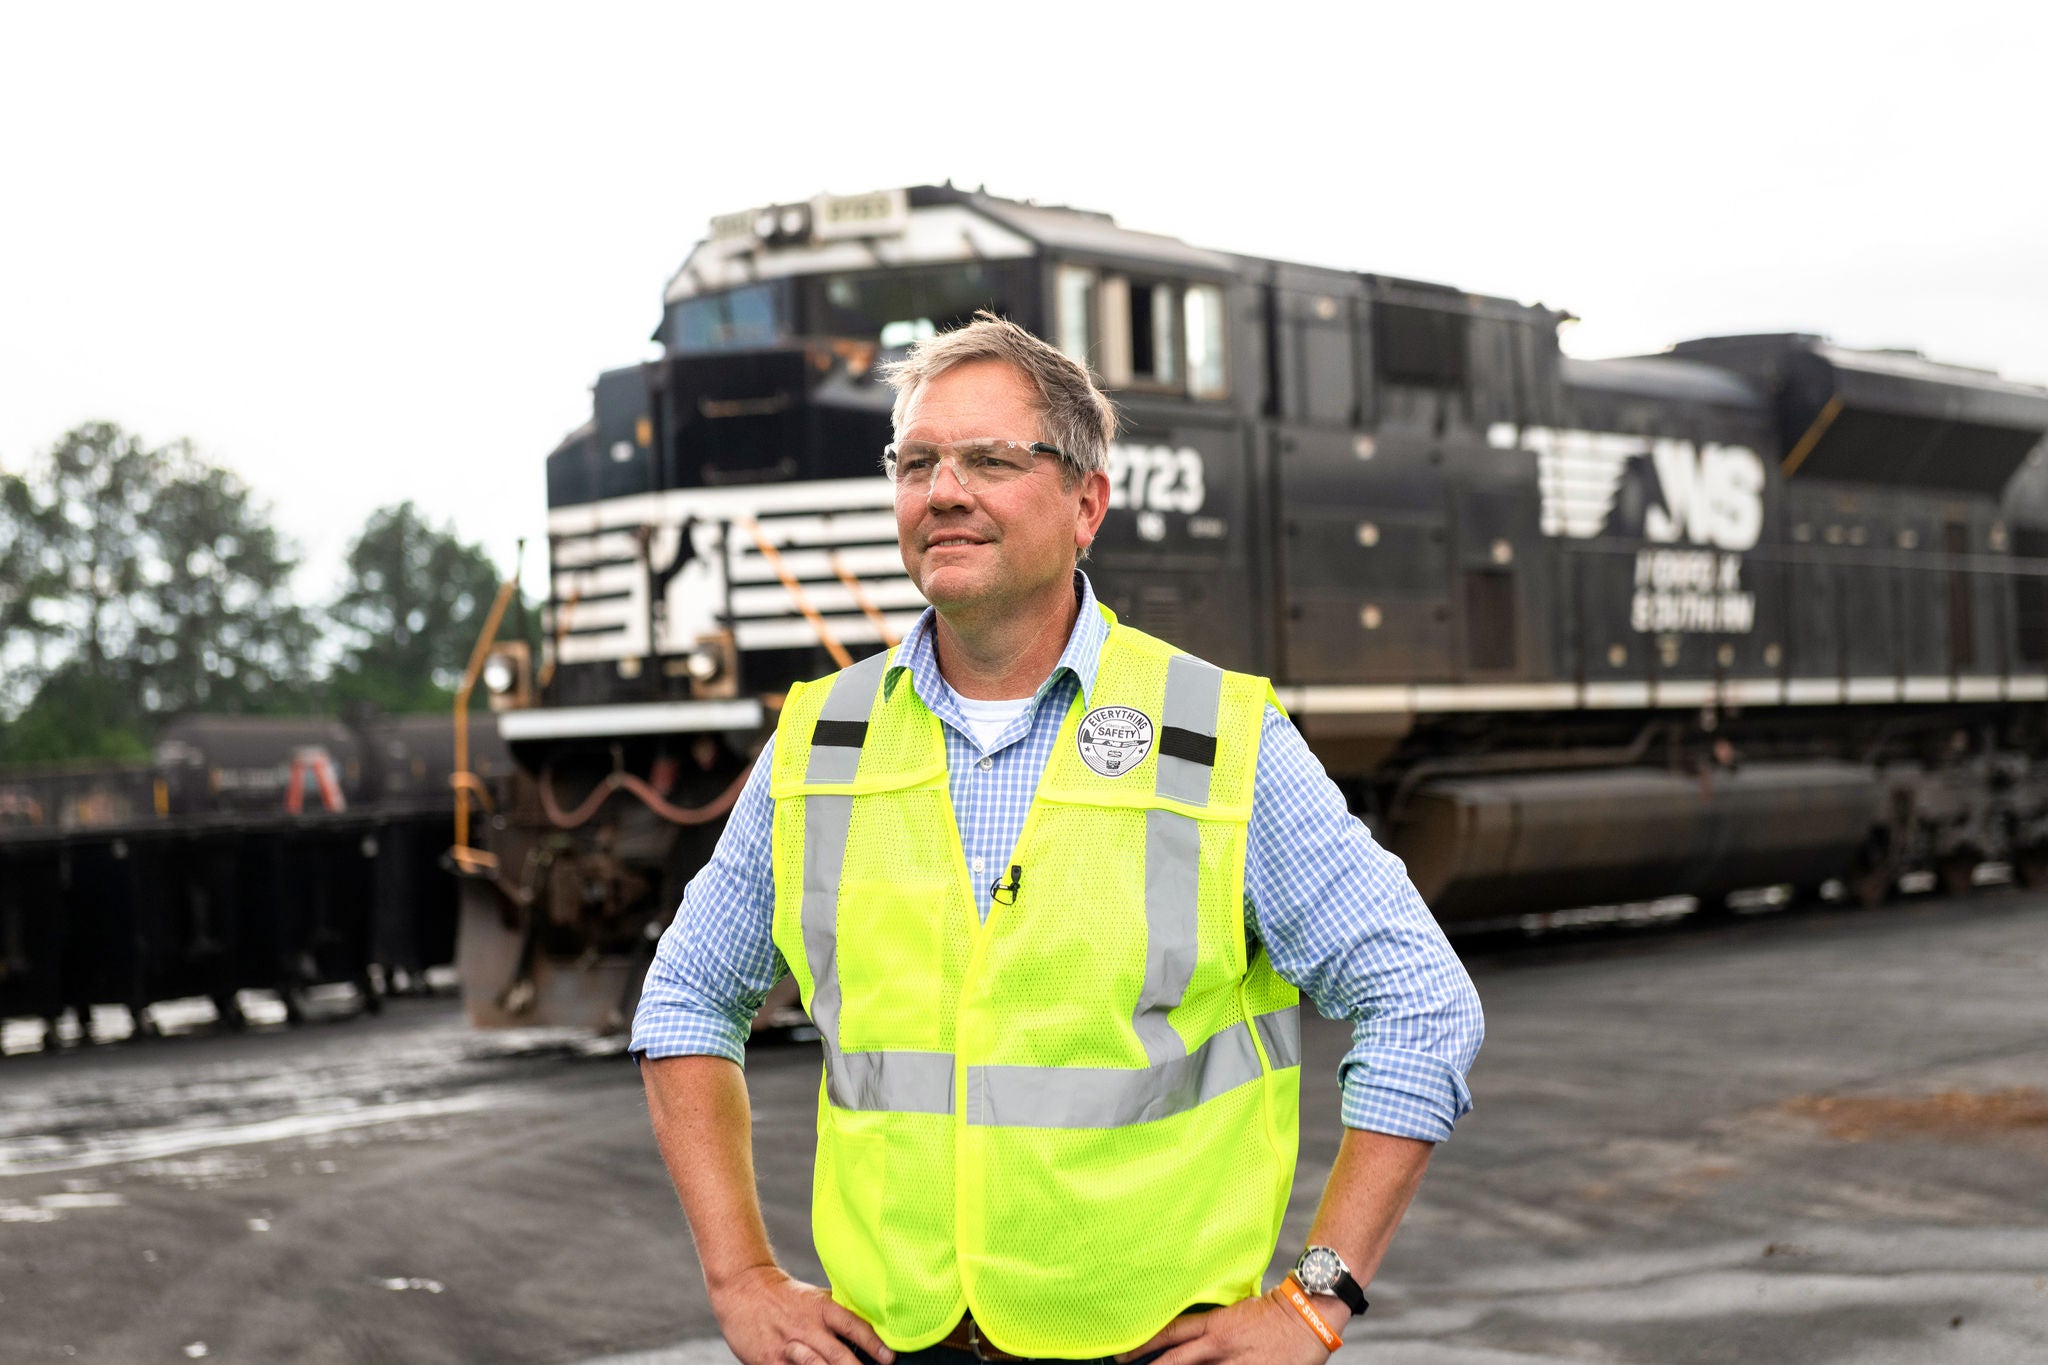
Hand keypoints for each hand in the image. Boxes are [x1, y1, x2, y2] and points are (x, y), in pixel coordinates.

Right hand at [710, 1264, 895, 1364]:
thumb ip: (836, 1313)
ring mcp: (788, 1346)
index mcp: (821, 1308)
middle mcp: (807, 1327)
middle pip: (837, 1354)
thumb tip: (869, 1327)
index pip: (852, 1325)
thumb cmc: (784, 1296)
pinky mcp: (770, 1362)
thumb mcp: (814, 1298)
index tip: (889, 1358)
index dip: (873, 1343)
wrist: (743, 1288)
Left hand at [1117, 1286, 1341, 1363]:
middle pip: (1171, 1362)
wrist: (1307, 1317)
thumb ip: (1208, 1323)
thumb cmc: (1272, 1312)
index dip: (1141, 1345)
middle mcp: (1217, 1347)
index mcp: (1213, 1325)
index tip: (1120, 1355)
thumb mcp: (1233, 1310)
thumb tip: (1186, 1335)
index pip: (1167, 1334)